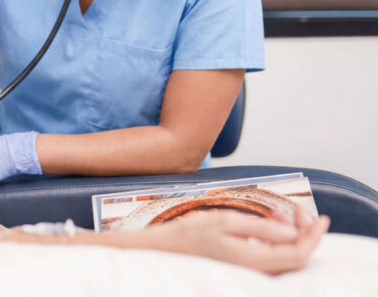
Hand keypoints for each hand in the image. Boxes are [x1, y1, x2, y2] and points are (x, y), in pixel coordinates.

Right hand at [143, 204, 328, 274]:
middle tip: (299, 210)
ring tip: (282, 213)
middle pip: (295, 259)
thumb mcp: (225, 222)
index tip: (320, 217)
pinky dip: (276, 242)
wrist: (163, 251)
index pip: (298, 254)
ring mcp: (248, 275)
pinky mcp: (242, 271)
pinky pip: (271, 260)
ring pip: (284, 260)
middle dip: (303, 234)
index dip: (313, 236)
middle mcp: (255, 274)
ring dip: (290, 236)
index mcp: (253, 263)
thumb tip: (292, 233)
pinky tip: (270, 224)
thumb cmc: (189, 234)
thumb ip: (261, 228)